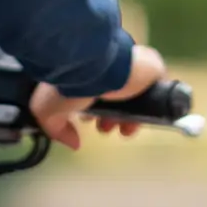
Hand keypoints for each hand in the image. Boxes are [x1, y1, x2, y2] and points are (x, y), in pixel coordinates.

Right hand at [29, 44, 167, 150]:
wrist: (90, 63)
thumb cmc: (66, 81)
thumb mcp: (48, 109)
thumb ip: (56, 129)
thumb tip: (74, 143)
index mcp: (87, 74)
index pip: (97, 95)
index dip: (96, 114)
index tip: (91, 123)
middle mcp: (109, 69)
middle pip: (119, 99)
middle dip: (113, 118)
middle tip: (107, 128)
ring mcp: (131, 67)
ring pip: (138, 96)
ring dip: (132, 117)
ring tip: (124, 128)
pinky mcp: (151, 67)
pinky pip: (158, 88)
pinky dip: (153, 104)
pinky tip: (145, 117)